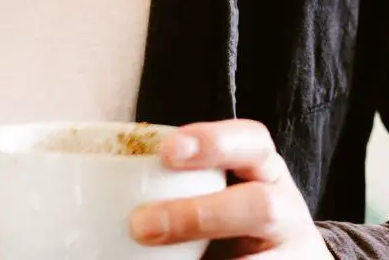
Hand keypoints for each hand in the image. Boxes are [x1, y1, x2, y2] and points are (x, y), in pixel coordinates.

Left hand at [129, 120, 333, 258]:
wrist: (287, 256)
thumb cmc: (230, 211)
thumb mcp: (215, 185)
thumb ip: (172, 180)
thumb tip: (96, 189)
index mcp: (262, 167)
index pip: (250, 141)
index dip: (211, 143)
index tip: (166, 151)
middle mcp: (284, 206)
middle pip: (259, 206)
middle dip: (198, 216)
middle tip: (141, 226)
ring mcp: (292, 251)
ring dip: (208, 258)